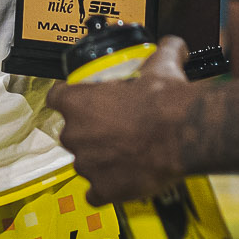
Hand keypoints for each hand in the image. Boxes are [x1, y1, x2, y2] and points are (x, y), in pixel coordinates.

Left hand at [46, 37, 197, 204]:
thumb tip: (173, 44)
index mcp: (77, 102)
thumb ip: (162, 51)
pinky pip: (96, 194)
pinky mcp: (103, 190)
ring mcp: (87, 165)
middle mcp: (75, 134)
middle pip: (71, 133)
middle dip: (88, 132)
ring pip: (85, 163)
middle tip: (114, 128)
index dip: (67, 97)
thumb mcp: (160, 64)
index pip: (56, 97)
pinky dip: (105, 189)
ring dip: (99, 159)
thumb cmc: (164, 99)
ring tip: (125, 154)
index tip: (80, 98)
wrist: (182, 133)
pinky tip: (120, 181)